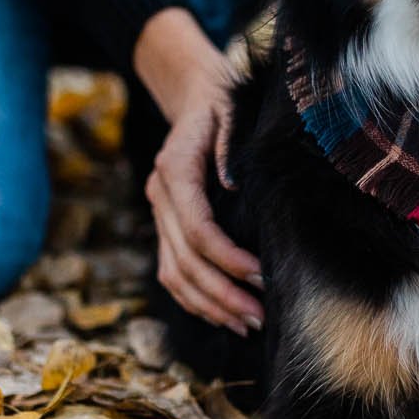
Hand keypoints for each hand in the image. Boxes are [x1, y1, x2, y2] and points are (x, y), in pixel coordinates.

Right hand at [134, 9, 263, 333]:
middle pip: (185, 260)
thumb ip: (228, 147)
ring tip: (247, 323)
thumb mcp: (231, 112)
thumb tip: (230, 186)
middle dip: (222, 293)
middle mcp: (160, 196)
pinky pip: (172, 271)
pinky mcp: (165, 226)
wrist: (194, 95)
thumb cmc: (223, 105)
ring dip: (209, 304)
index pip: (197, 228)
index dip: (227, 258)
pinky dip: (195, 298)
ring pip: (174, 273)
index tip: (260, 275)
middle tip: (259, 315)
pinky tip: (224, 315)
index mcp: (175, 170)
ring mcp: (159, 213)